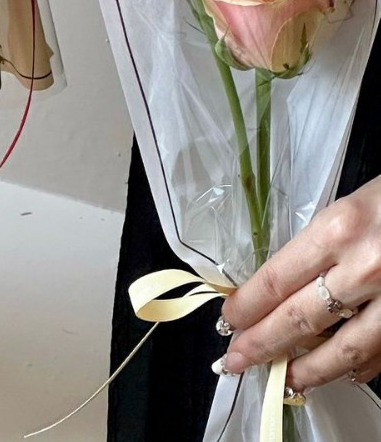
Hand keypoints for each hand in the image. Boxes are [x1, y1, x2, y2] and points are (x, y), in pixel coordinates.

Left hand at [219, 178, 380, 389]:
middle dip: (263, 345)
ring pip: (344, 349)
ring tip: (284, 381)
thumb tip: (279, 285)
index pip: (275, 280)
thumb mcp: (346, 209)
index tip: (227, 322)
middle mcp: (364, 268)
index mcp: (337, 230)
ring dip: (309, 370)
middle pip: (299, 319)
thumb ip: (316, 245)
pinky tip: (340, 374)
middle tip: (236, 361)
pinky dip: (359, 367)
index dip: (246, 307)